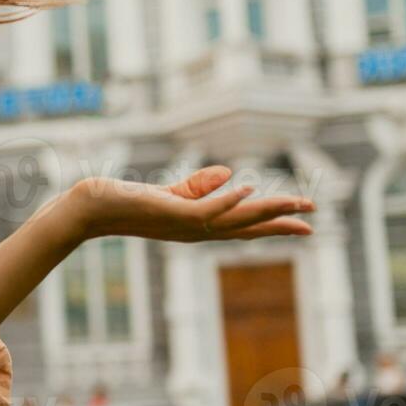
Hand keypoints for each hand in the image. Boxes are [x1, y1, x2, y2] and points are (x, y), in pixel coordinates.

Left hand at [59, 165, 315, 244]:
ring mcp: (185, 225)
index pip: (244, 226)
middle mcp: (196, 230)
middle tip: (314, 218)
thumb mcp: (170, 193)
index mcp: (199, 226)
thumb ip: (199, 186)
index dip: (274, 223)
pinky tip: (248, 189)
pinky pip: (206, 209)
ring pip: (235, 220)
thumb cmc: (126, 202)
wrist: (92, 209)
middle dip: (281, 222)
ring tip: (297, 201)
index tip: (305, 222)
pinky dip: (227, 200)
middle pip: (248, 228)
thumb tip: (230, 174)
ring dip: (267, 211)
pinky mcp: (172, 214)